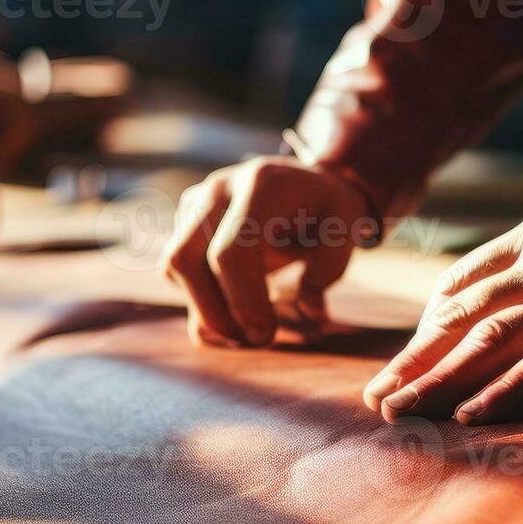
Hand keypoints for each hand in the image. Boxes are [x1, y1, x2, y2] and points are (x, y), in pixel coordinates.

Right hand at [161, 157, 371, 346]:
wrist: (304, 184)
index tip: (264, 334)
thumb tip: (310, 310)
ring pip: (175, 268)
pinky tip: (233, 317)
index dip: (241, 300)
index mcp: (263, 185)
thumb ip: (328, 269)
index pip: (231, 251)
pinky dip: (199, 303)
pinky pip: (175, 272)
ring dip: (206, 312)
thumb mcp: (347, 229)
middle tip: (255, 340)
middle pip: (187, 260)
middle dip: (215, 314)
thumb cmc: (326, 210)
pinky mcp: (184, 223)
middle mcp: (219, 190)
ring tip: (248, 332)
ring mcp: (194, 203)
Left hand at [362, 187, 522, 423]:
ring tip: (401, 413)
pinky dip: (505, 392)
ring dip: (439, 383)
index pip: (463, 285)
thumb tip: (521, 266)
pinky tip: (472, 416)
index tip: (406, 359)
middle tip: (377, 397)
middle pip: (462, 318)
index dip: (427, 328)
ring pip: (490, 344)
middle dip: (415, 361)